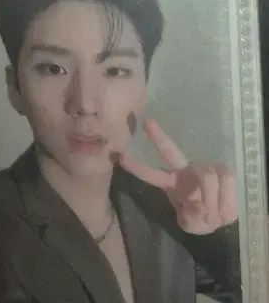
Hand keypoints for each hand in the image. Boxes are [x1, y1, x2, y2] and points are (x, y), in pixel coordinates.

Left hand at [120, 118, 237, 234]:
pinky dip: (226, 200)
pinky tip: (224, 205)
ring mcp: (203, 167)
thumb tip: (199, 204)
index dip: (139, 168)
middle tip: (146, 123)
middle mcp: (184, 170)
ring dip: (212, 200)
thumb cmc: (201, 218)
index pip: (153, 174)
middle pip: (170, 151)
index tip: (120, 157)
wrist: (223, 217)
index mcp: (172, 183)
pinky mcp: (222, 170)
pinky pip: (225, 181)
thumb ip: (192, 218)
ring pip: (207, 176)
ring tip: (213, 212)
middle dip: (158, 138)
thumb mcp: (193, 225)